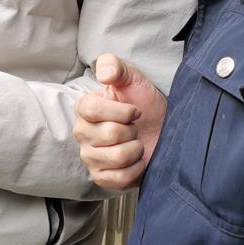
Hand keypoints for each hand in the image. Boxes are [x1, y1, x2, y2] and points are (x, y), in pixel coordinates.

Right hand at [73, 53, 166, 188]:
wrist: (161, 129)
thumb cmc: (144, 103)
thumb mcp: (132, 78)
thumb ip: (115, 66)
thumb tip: (104, 74)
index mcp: (84, 108)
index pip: (91, 109)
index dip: (120, 111)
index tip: (135, 110)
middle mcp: (82, 133)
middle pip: (109, 134)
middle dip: (131, 130)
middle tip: (135, 128)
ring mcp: (90, 157)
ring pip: (116, 157)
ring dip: (136, 149)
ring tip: (136, 143)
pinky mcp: (101, 177)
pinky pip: (118, 178)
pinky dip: (136, 169)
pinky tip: (136, 160)